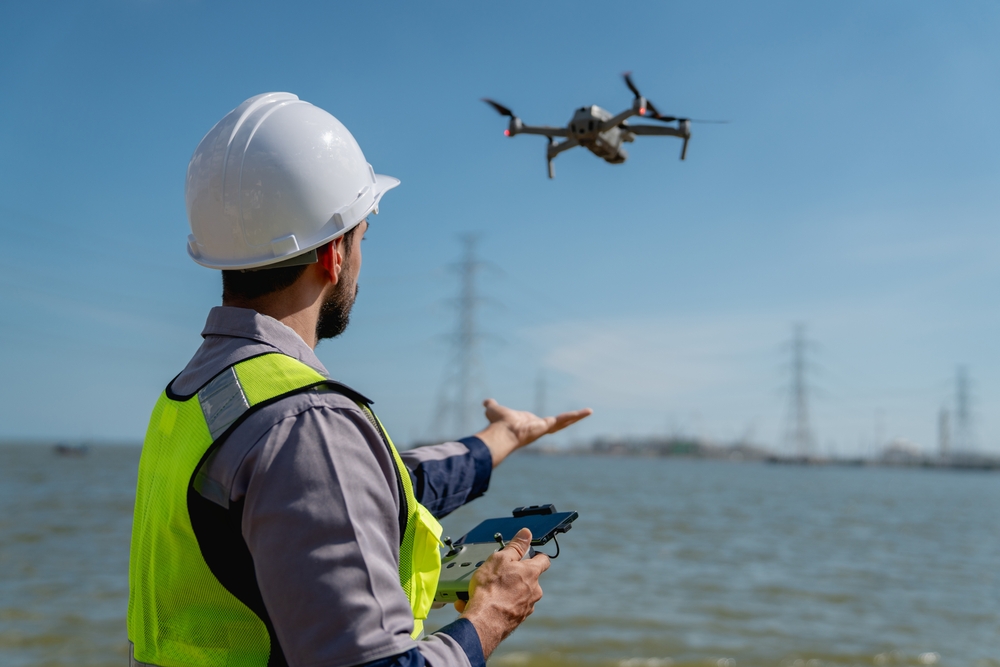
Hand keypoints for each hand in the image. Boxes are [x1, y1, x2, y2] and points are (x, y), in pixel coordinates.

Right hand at [455, 528, 549, 658]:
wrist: (484, 622)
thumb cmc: (491, 589)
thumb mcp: (500, 559)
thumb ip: (515, 546)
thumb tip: (526, 534)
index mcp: (532, 573)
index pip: (543, 560)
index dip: (536, 555)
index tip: (527, 554)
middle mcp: (534, 591)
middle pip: (528, 579)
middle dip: (514, 576)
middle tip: (496, 574)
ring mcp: (526, 607)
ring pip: (516, 595)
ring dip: (503, 591)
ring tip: (483, 591)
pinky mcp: (516, 620)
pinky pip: (508, 608)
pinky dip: (497, 605)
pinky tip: (480, 603)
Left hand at [475, 399, 591, 466]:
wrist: (502, 432)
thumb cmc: (497, 424)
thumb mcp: (494, 410)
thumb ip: (491, 406)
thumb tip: (486, 402)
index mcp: (528, 426)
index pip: (539, 423)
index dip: (543, 421)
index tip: (550, 420)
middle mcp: (538, 429)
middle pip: (556, 424)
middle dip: (567, 420)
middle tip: (578, 416)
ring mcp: (544, 428)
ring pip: (564, 422)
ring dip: (576, 417)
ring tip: (589, 412)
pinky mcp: (548, 425)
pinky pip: (564, 419)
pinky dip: (576, 415)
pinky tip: (587, 411)